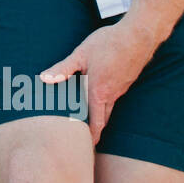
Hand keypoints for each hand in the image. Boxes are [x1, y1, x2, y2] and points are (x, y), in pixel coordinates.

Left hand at [39, 20, 161, 143]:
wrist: (140, 34)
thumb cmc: (109, 43)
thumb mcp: (81, 54)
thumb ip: (63, 68)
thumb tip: (44, 79)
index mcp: (99, 92)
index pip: (95, 121)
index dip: (92, 136)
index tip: (88, 147)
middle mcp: (113, 94)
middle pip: (104, 117)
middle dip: (96, 129)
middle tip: (89, 140)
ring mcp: (122, 87)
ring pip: (110, 106)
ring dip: (101, 114)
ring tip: (92, 120)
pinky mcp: (127, 79)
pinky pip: (116, 95)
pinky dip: (108, 100)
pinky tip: (102, 94)